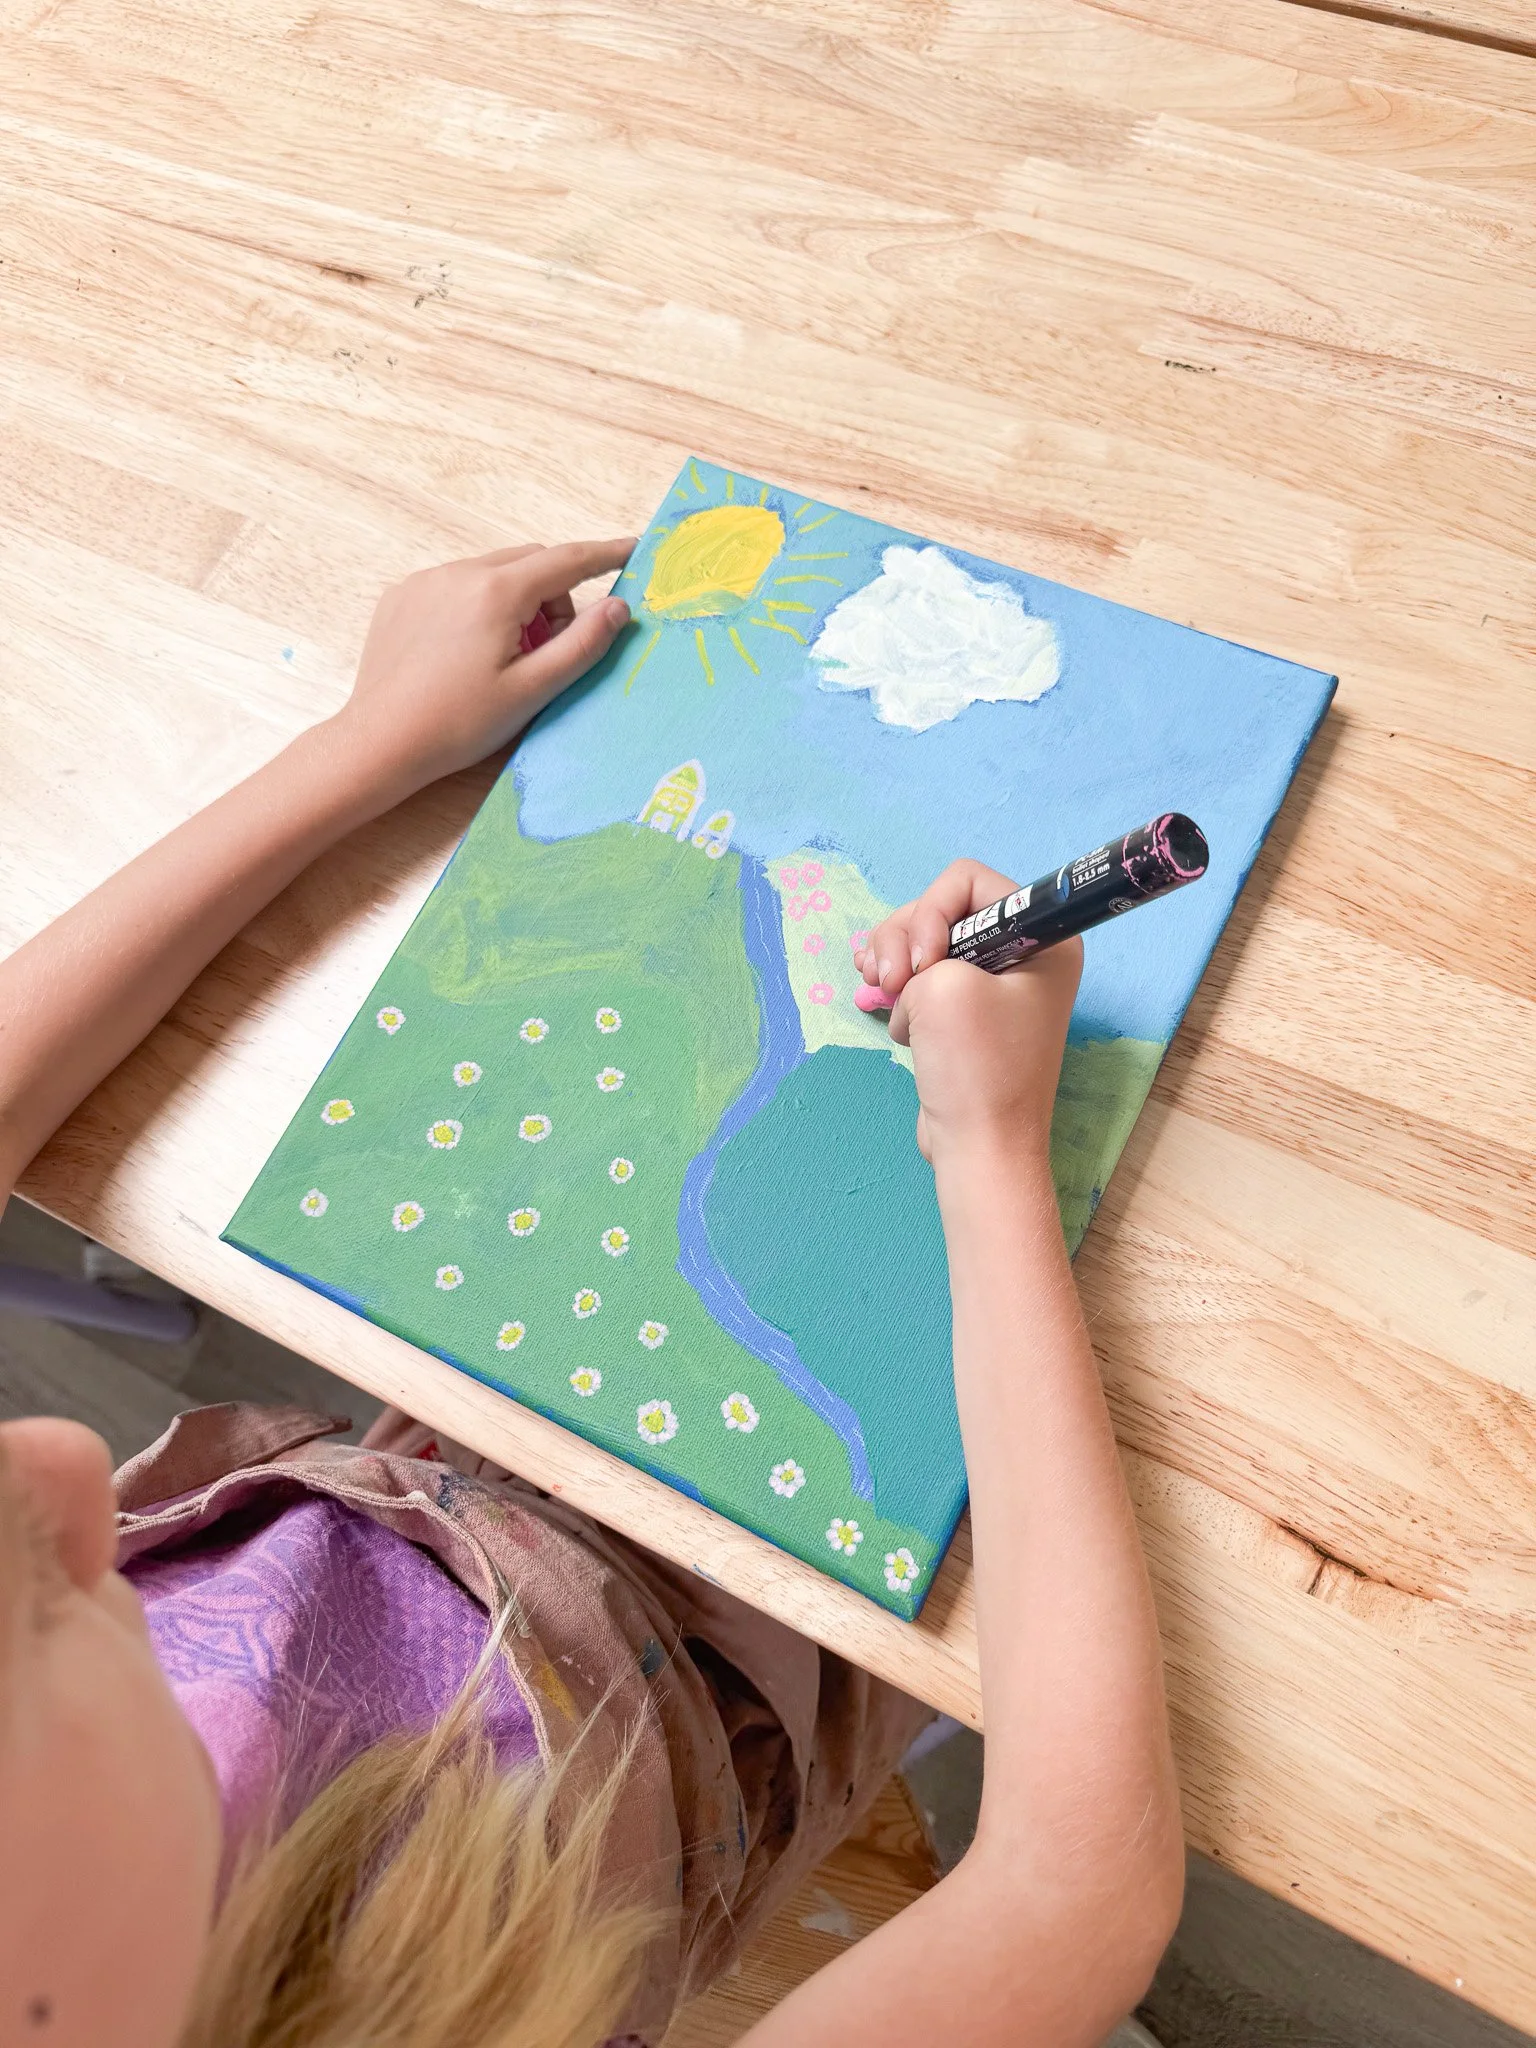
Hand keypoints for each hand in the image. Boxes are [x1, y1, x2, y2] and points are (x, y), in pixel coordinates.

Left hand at [334, 537, 634, 793]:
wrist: (381, 743)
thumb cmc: (459, 724)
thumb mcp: (533, 690)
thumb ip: (582, 644)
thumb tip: (618, 607)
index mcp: (496, 592)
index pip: (566, 560)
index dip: (604, 554)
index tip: (633, 548)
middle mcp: (459, 572)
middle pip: (529, 563)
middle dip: (554, 595)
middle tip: (552, 648)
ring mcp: (424, 581)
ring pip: (492, 573)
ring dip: (515, 601)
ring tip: (505, 658)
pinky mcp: (401, 597)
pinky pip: (456, 585)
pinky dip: (477, 606)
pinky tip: (465, 655)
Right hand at [855, 859, 1080, 1164]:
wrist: (979, 1148)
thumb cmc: (977, 1067)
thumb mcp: (944, 985)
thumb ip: (919, 949)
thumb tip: (909, 970)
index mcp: (1041, 937)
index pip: (970, 882)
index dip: (932, 911)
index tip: (924, 963)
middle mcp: (1021, 953)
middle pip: (940, 908)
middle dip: (903, 939)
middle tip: (890, 984)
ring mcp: (989, 985)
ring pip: (921, 942)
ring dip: (891, 962)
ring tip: (880, 995)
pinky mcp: (962, 1014)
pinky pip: (917, 976)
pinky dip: (893, 986)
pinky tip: (878, 1003)